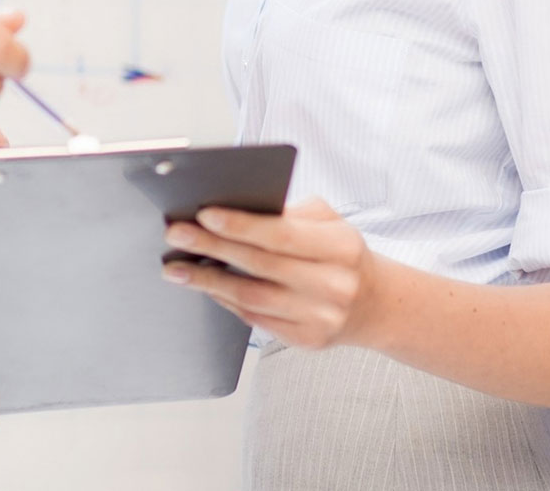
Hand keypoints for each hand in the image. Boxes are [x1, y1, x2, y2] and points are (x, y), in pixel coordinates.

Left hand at [161, 198, 381, 348]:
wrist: (373, 304)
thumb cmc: (340, 254)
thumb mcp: (329, 223)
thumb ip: (289, 214)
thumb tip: (234, 209)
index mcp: (341, 246)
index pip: (281, 234)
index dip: (240, 224)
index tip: (203, 214)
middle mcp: (333, 284)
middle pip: (260, 265)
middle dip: (212, 247)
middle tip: (177, 235)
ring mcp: (320, 317)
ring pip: (251, 297)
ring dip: (208, 281)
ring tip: (176, 267)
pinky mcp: (306, 340)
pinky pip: (255, 318)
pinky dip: (225, 300)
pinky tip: (205, 286)